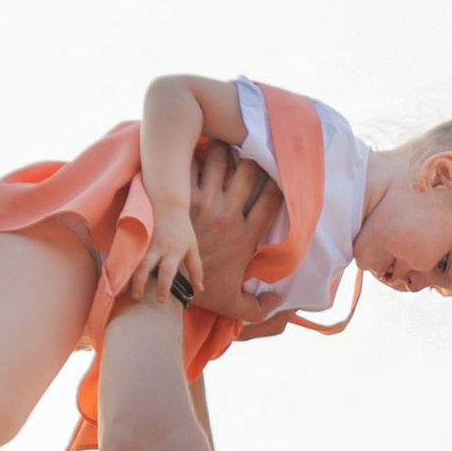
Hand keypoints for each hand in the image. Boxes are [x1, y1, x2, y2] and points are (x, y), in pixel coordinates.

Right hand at [131, 196, 202, 311]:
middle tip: (137, 298)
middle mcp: (157, 248)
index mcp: (172, 251)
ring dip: (127, 276)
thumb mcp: (192, 248)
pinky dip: (121, 265)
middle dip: (139, 283)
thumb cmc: (182, 230)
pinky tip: (116, 276)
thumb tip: (199, 289)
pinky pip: (127, 254)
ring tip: (123, 291)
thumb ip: (196, 269)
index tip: (160, 301)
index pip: (168, 271)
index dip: (164, 286)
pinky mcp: (136, 239)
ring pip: (133, 261)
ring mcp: (145, 243)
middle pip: (145, 266)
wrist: (167, 205)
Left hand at [189, 139, 278, 316]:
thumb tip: (281, 301)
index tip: (276, 170)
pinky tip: (197, 153)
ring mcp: (205, 205)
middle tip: (248, 148)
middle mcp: (229, 215)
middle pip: (248, 170)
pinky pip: (191, 167)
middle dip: (251, 156)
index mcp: (247, 235)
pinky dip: (195, 157)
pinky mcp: (182, 202)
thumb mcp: (237, 305)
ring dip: (223, 150)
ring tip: (224, 143)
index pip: (272, 196)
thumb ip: (260, 307)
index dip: (278, 178)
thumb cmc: (205, 296)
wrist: (171, 290)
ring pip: (219, 161)